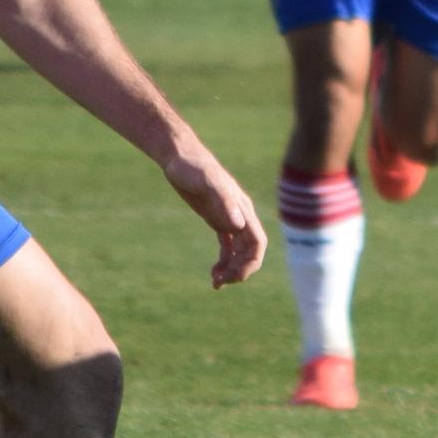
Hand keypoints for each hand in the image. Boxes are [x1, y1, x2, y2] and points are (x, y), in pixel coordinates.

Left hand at [158, 135, 268, 287]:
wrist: (180, 156)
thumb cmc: (192, 166)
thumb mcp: (207, 181)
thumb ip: (224, 201)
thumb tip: (239, 226)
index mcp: (242, 209)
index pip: (257, 242)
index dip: (251, 263)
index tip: (235, 276)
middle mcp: (240, 216)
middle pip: (250, 251)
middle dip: (239, 270)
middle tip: (218, 282)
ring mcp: (229, 218)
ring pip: (240, 251)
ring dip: (232, 269)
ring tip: (215, 282)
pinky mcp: (217, 219)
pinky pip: (228, 246)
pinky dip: (224, 261)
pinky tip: (214, 272)